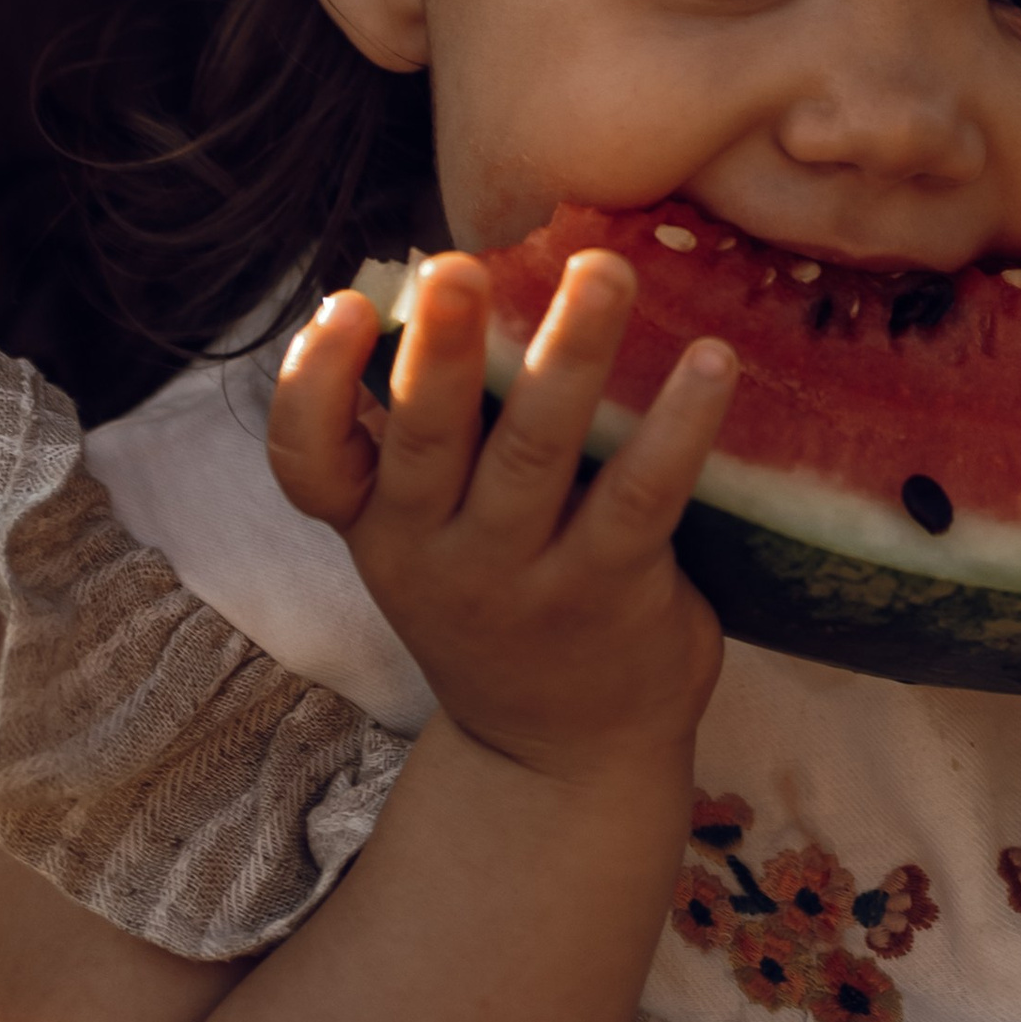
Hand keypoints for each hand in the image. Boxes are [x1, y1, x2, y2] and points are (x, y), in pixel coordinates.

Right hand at [270, 250, 735, 783]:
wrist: (563, 757)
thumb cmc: (504, 600)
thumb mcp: (436, 536)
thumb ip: (441, 436)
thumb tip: (475, 277)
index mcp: (380, 525)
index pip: (309, 463)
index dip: (313, 385)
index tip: (347, 304)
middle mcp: (433, 554)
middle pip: (426, 441)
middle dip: (441, 348)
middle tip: (458, 264)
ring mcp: (520, 580)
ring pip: (536, 451)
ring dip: (570, 353)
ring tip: (604, 269)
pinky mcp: (608, 593)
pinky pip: (640, 496)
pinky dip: (677, 425)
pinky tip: (711, 359)